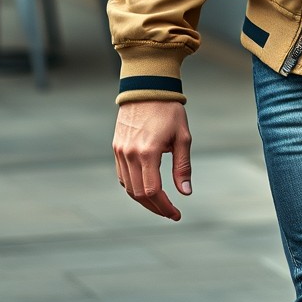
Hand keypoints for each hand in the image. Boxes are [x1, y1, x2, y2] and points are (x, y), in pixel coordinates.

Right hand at [113, 101, 191, 220]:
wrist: (147, 88)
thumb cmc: (169, 110)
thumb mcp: (182, 137)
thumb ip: (182, 166)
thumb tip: (185, 193)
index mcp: (148, 152)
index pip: (152, 191)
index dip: (164, 206)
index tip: (176, 214)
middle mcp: (130, 154)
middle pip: (138, 194)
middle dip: (155, 207)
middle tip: (170, 213)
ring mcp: (120, 151)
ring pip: (128, 187)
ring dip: (143, 200)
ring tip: (160, 203)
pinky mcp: (116, 147)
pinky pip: (122, 176)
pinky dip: (133, 187)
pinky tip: (146, 189)